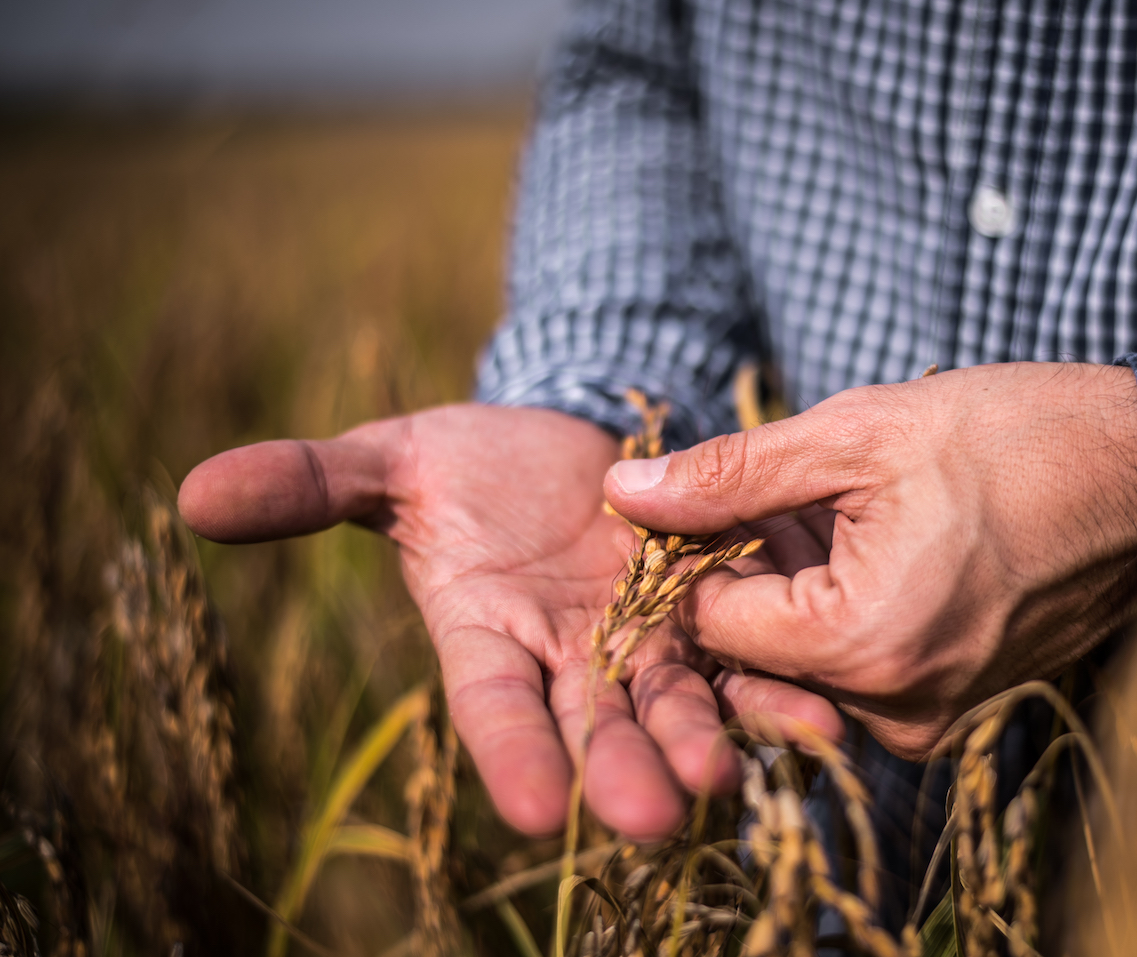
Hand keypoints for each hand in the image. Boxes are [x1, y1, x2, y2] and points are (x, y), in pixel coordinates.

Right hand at [178, 403, 839, 838]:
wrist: (558, 441)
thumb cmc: (460, 463)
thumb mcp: (388, 461)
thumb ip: (310, 483)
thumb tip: (192, 495)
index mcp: (484, 631)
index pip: (491, 706)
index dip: (508, 754)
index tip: (533, 807)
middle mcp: (566, 656)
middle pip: (594, 722)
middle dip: (622, 769)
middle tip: (655, 818)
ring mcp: (641, 637)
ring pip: (674, 699)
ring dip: (705, 737)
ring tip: (735, 774)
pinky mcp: (704, 607)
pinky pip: (741, 651)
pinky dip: (774, 683)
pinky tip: (820, 710)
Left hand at [603, 364, 1136, 758]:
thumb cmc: (1016, 440)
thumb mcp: (857, 435)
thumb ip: (729, 474)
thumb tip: (623, 491)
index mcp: (858, 645)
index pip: (708, 624)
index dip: (691, 553)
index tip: (708, 497)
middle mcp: (891, 710)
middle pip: (752, 654)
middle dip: (742, 575)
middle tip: (773, 498)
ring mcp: (929, 718)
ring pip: (802, 662)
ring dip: (791, 590)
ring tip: (833, 510)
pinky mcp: (953, 707)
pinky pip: (856, 671)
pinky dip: (839, 612)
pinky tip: (867, 542)